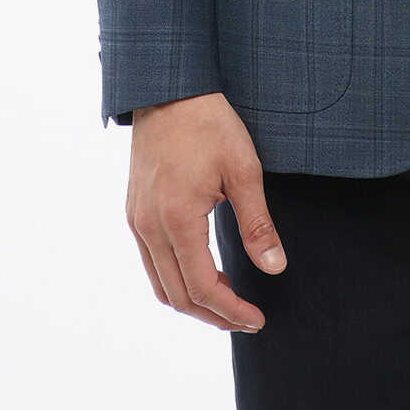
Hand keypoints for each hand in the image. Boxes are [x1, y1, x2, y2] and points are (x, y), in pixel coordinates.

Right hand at [125, 91, 286, 331]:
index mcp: (177, 219)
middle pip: (178, 295)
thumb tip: (275, 268)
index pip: (202, 287)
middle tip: (247, 319)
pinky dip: (176, 280)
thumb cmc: (210, 124)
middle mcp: (149, 227)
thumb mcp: (244, 170)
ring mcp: (137, 220)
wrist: (170, 90)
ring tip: (227, 304)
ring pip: (160, 284)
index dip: (230, 311)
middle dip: (213, 315)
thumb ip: (258, 224)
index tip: (257, 319)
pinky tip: (202, 275)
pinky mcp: (135, 211)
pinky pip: (151, 262)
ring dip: (192, 301)